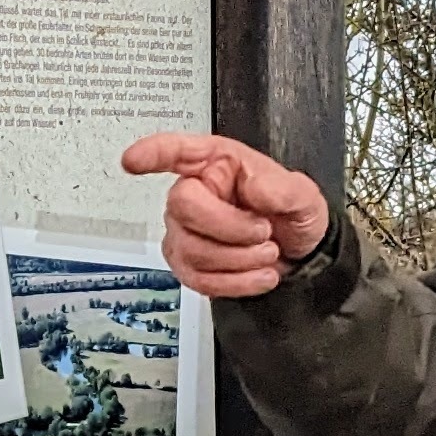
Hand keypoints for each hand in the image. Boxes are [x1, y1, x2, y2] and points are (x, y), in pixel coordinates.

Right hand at [122, 132, 331, 300]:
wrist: (298, 255)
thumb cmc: (291, 214)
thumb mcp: (302, 195)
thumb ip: (284, 189)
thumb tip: (255, 186)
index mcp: (218, 164)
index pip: (177, 151)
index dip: (153, 153)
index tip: (133, 160)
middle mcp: (195, 193)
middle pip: (183, 207)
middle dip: (228, 228)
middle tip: (263, 232)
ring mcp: (185, 230)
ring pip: (191, 249)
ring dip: (238, 260)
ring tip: (267, 253)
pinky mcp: (186, 263)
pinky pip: (196, 279)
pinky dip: (234, 283)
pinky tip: (257, 275)